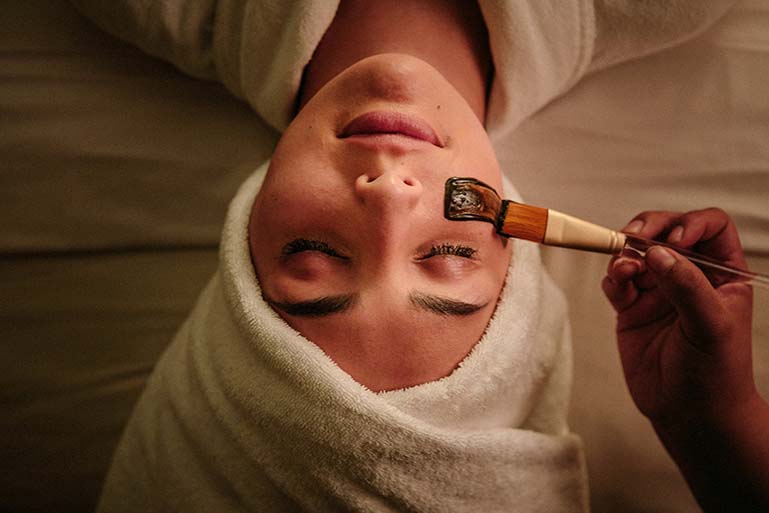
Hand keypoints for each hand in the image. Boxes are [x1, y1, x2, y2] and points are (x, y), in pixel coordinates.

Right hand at [602, 208, 755, 427]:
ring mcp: (659, 291)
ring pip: (637, 253)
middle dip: (648, 229)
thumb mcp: (710, 325)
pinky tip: (617, 283)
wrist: (690, 415)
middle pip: (667, 232)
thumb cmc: (716, 374)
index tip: (674, 242)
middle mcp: (690, 277)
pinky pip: (617, 280)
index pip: (711, 228)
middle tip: (634, 237)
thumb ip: (686, 285)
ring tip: (623, 269)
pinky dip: (612, 277)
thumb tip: (657, 252)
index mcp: (723, 274)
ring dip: (625, 253)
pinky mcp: (632, 308)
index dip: (691, 224)